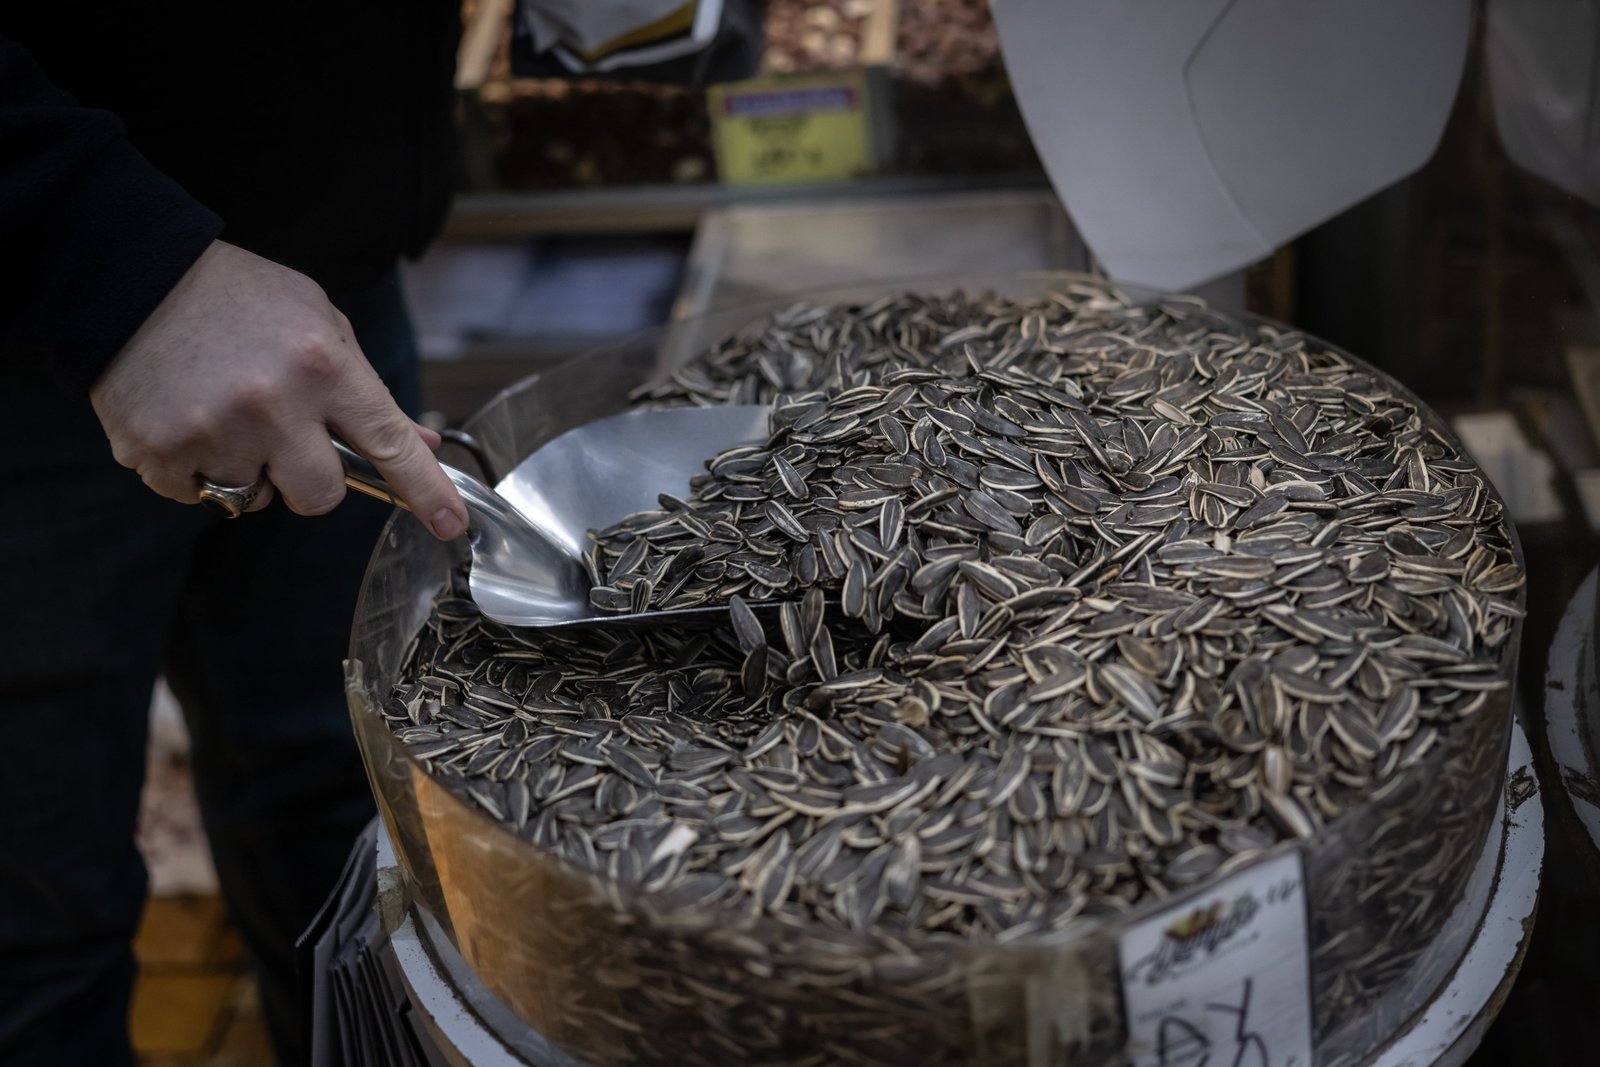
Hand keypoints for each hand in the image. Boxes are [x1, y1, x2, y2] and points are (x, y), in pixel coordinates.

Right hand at [89, 241, 467, 539]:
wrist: (130, 274)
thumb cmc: (238, 299)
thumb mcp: (320, 323)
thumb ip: (368, 389)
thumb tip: (421, 444)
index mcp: (321, 364)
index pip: (388, 443)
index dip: (425, 489)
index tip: (450, 524)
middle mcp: (271, 404)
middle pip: (322, 496)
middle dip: (311, 479)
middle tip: (285, 435)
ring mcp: (212, 432)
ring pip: (256, 499)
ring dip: (248, 470)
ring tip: (225, 413)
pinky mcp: (159, 452)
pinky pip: (198, 497)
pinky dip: (195, 470)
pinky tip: (186, 418)